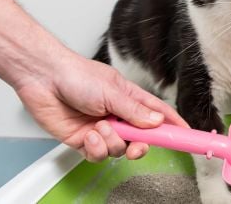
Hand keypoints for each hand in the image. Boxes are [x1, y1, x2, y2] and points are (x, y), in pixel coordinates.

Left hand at [15, 53, 188, 161]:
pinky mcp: (84, 141)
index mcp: (131, 99)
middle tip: (137, 145)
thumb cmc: (76, 75)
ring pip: (119, 150)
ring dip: (112, 142)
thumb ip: (134, 110)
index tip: (187, 135)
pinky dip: (96, 148)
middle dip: (141, 146)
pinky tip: (90, 135)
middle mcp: (119, 115)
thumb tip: (156, 123)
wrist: (43, 78)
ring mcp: (103, 129)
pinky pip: (98, 155)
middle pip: (141, 139)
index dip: (174, 125)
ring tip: (100, 127)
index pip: (159, 114)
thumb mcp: (112, 91)